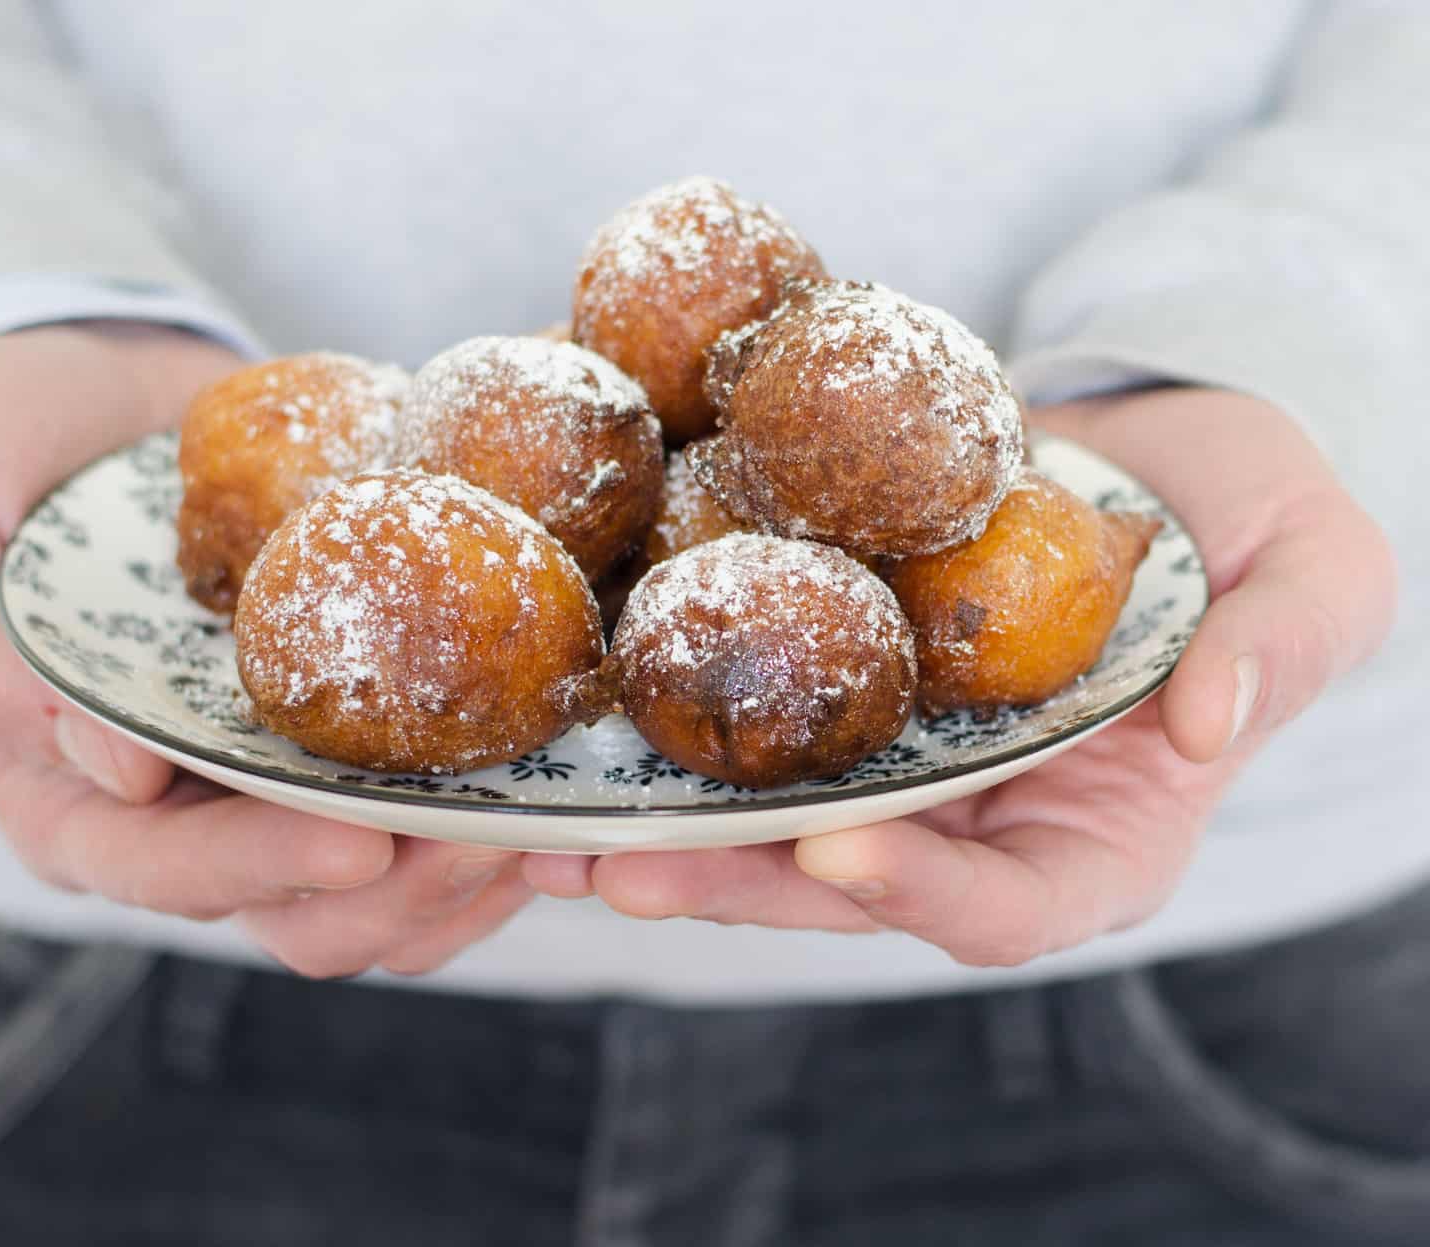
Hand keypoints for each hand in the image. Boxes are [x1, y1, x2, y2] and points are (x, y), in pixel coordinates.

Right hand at [0, 324, 529, 977]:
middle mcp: (177, 819)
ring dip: (465, 876)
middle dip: (400, 889)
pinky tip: (550, 787)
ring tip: (543, 819)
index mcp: (71, 798)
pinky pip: (426, 830)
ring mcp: (269, 791)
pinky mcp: (342, 748)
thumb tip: (119, 773)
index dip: (266, 871)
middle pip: (295, 913)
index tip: (370, 843)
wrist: (98, 394)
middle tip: (495, 832)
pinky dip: (492, 826)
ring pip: (377, 899)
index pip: (168, 874)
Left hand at [524, 389, 1398, 965]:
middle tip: (615, 867)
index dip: (924, 894)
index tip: (840, 852)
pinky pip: (752, 712)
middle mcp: (974, 817)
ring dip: (659, 825)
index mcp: (1096, 835)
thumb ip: (1284, 648)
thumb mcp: (1314, 573)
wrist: (1152, 448)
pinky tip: (578, 709)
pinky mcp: (840, 679)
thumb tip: (1207, 721)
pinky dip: (665, 723)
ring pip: (767, 818)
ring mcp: (897, 757)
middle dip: (731, 882)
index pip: (1009, 907)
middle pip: (845, 882)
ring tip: (541, 825)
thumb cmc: (1255, 520)